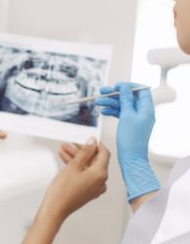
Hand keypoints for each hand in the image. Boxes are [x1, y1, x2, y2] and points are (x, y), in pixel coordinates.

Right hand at [46, 138, 109, 219]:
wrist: (55, 208)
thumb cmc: (63, 191)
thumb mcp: (73, 166)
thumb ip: (85, 152)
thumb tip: (92, 142)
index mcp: (100, 174)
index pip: (104, 153)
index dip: (95, 144)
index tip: (87, 139)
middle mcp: (101, 182)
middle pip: (94, 160)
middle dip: (81, 151)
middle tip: (70, 144)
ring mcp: (95, 188)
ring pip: (88, 167)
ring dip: (77, 158)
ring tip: (64, 150)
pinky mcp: (88, 191)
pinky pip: (85, 175)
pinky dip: (77, 167)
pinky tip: (66, 161)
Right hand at [93, 82, 159, 200]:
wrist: (130, 157)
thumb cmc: (131, 138)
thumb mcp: (127, 115)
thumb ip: (126, 100)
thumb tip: (124, 88)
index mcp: (147, 108)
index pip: (140, 90)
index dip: (128, 86)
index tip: (116, 86)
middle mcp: (143, 112)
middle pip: (129, 97)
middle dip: (115, 94)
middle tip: (102, 91)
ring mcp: (136, 119)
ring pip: (122, 105)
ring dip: (110, 103)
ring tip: (97, 102)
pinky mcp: (129, 125)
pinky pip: (120, 114)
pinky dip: (112, 111)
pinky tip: (103, 112)